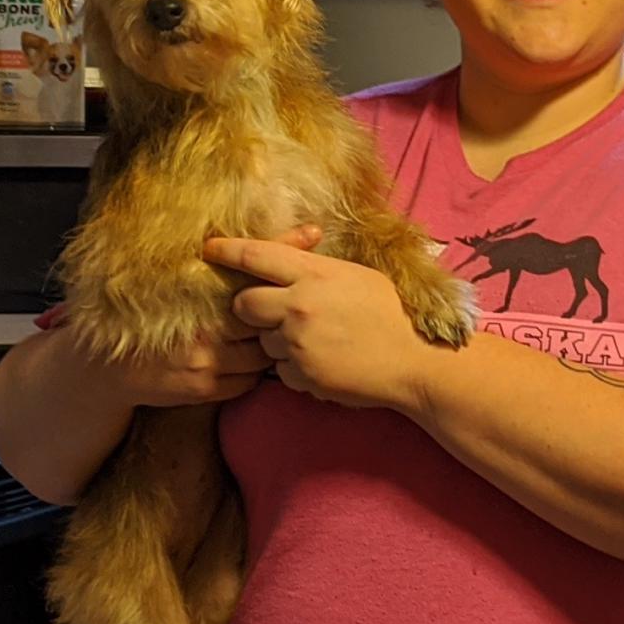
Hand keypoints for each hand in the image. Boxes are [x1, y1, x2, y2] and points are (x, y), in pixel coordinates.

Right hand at [98, 223, 324, 408]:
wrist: (109, 368)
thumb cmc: (148, 319)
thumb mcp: (177, 284)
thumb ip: (216, 267)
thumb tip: (252, 240)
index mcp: (199, 294)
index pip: (253, 270)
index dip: (285, 253)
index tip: (313, 232)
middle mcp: (205, 327)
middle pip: (267, 317)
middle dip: (283, 313)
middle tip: (298, 305)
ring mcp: (205, 362)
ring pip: (263, 355)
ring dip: (271, 346)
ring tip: (273, 336)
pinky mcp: (203, 390)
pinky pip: (248, 382)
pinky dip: (253, 373)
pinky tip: (247, 362)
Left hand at [203, 234, 436, 412]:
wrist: (415, 360)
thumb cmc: (392, 314)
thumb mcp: (356, 276)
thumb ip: (318, 269)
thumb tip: (292, 261)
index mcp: (315, 273)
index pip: (256, 255)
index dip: (226, 250)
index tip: (208, 248)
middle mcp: (299, 305)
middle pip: (244, 304)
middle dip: (250, 309)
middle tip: (272, 313)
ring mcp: (299, 342)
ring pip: (263, 341)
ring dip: (279, 343)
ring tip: (318, 342)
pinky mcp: (302, 374)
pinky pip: (282, 371)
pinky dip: (297, 369)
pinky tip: (326, 363)